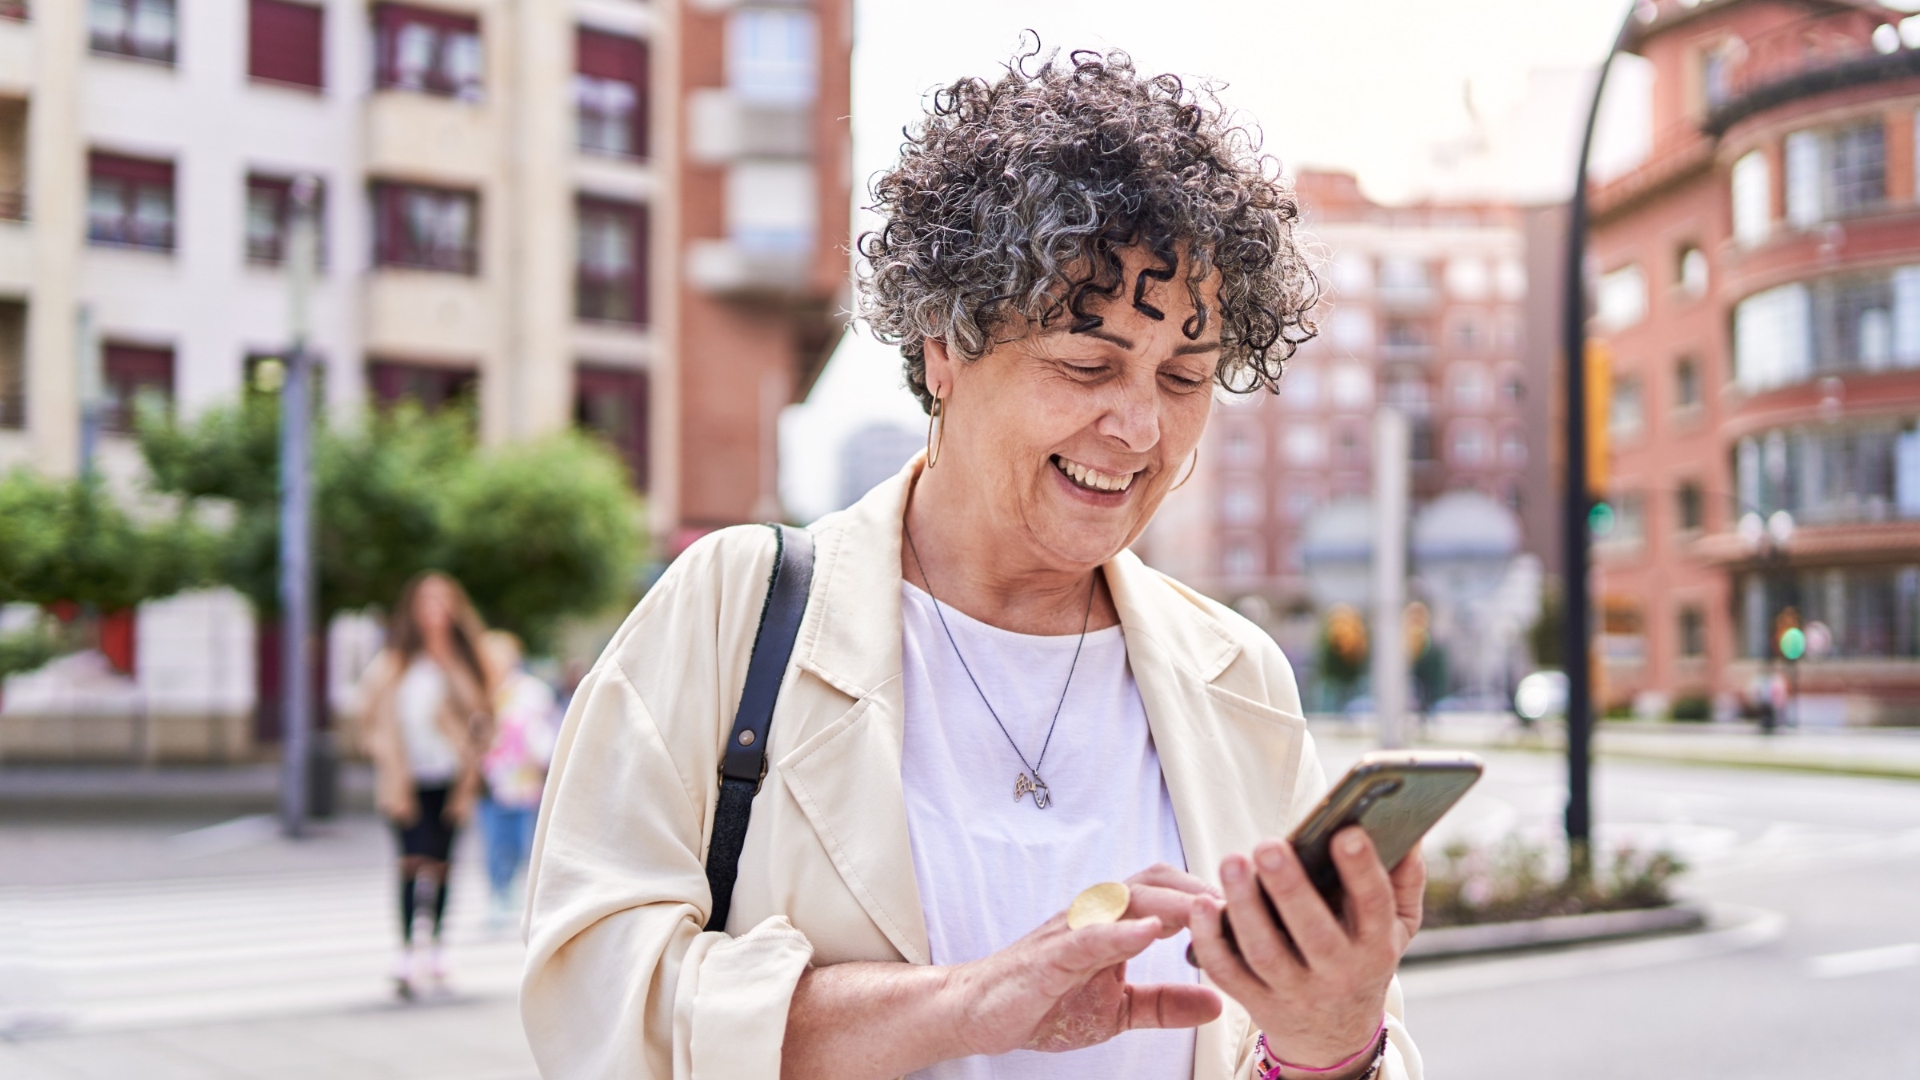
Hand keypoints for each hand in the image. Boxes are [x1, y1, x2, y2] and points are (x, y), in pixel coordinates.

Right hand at [945, 864, 1223, 1055]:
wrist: (979, 1012)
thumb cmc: (1044, 1001)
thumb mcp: (1119, 1009)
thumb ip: (1165, 1003)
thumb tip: (1218, 1003)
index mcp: (1115, 922)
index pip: (1171, 890)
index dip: (1213, 894)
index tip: (1257, 907)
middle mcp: (1095, 914)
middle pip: (1156, 880)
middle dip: (1203, 888)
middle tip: (1248, 904)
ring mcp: (1071, 930)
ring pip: (1126, 899)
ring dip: (1173, 903)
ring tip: (1213, 912)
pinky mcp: (1048, 955)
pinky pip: (1087, 935)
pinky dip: (1120, 931)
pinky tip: (1151, 932)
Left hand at [1189, 829, 1422, 1075]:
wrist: (1334, 1036)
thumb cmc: (1364, 959)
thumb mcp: (1398, 927)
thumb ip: (1404, 879)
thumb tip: (1408, 831)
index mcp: (1376, 948)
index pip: (1375, 907)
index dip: (1362, 871)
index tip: (1345, 832)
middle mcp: (1338, 974)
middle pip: (1314, 933)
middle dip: (1290, 888)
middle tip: (1268, 845)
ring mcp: (1295, 992)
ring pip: (1265, 953)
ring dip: (1244, 907)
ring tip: (1233, 862)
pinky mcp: (1257, 1002)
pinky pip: (1229, 973)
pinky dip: (1211, 940)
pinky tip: (1203, 904)